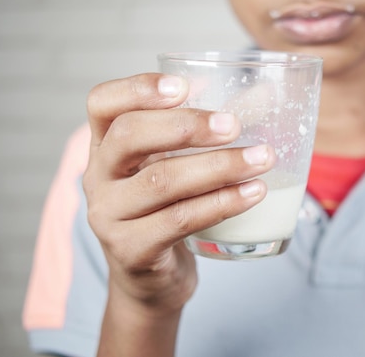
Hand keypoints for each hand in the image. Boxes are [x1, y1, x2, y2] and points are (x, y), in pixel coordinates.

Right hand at [83, 73, 274, 355]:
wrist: (152, 278)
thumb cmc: (168, 208)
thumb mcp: (176, 164)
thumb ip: (211, 128)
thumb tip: (265, 94)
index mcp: (105, 146)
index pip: (102, 103)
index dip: (138, 88)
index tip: (184, 85)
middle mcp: (99, 177)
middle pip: (129, 135)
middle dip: (186, 126)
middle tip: (234, 125)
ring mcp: (110, 216)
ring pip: (161, 181)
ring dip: (219, 166)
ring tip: (262, 158)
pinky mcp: (132, 250)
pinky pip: (180, 221)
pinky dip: (222, 203)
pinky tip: (254, 192)